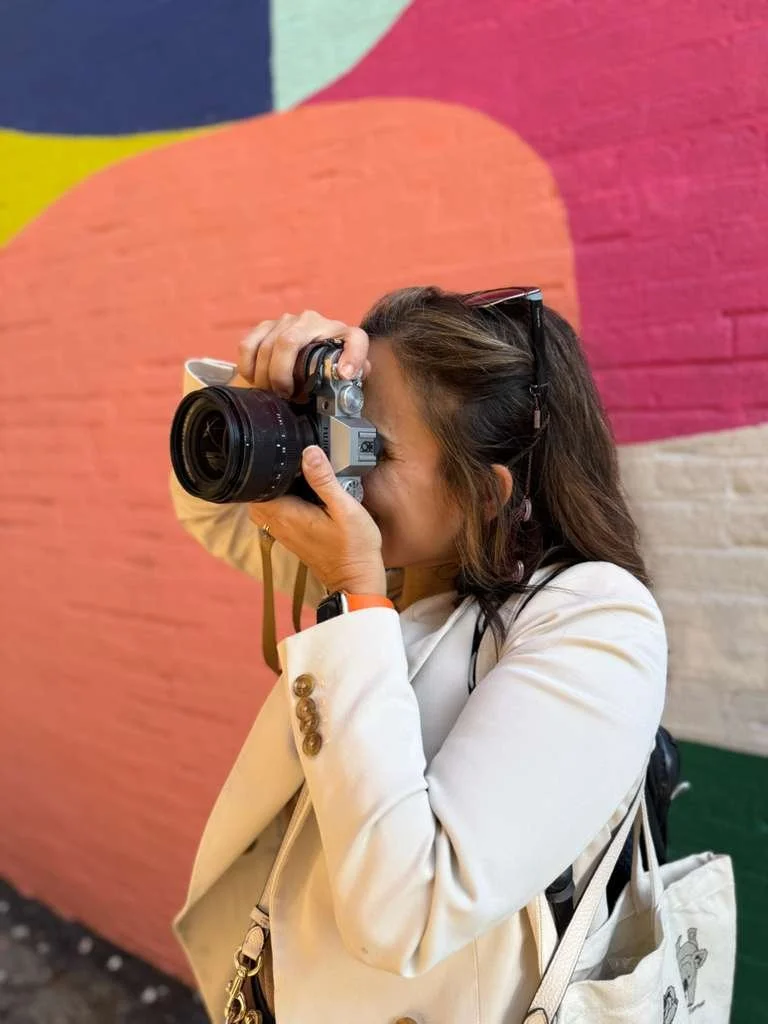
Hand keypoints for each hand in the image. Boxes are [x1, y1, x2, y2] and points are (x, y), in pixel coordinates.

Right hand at [235, 310, 370, 398]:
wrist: (316, 347)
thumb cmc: (330, 363)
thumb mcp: (349, 371)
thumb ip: (356, 374)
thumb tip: (346, 375)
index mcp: (340, 333)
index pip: (352, 340)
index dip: (351, 357)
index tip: (345, 375)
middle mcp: (313, 321)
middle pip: (288, 342)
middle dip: (281, 375)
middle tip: (284, 394)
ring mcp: (287, 321)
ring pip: (266, 345)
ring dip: (264, 374)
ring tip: (270, 391)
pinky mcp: (266, 326)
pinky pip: (248, 344)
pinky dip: (248, 365)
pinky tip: (254, 379)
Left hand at [250, 445, 386, 596]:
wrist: (357, 579)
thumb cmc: (354, 548)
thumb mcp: (344, 508)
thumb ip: (325, 480)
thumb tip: (309, 453)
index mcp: (288, 515)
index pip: (258, 488)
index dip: (266, 470)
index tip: (282, 458)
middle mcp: (281, 526)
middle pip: (257, 496)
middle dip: (268, 479)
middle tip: (290, 467)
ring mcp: (285, 534)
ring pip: (265, 507)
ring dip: (275, 491)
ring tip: (297, 479)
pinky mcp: (293, 539)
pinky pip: (277, 516)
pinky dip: (283, 503)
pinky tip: (303, 497)